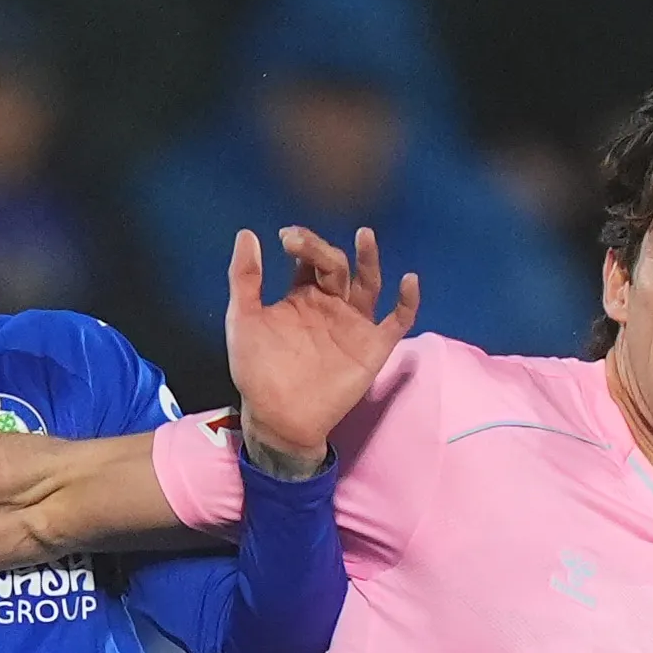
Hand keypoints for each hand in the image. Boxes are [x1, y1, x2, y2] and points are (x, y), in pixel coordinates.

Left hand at [225, 224, 416, 472]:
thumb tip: (247, 233)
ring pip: (369, 283)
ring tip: (364, 235)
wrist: (277, 418)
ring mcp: (354, 324)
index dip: (302, 242)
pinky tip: (409, 280)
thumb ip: (245, 278)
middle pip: (336, 265)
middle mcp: (331, 304)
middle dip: (320, 249)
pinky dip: (408, 302)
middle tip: (299, 241)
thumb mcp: (243, 320)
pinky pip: (398, 321)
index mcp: (303, 295)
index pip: (310, 257)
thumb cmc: (257, 371)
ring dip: (368, 260)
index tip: (286, 237)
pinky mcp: (373, 347)